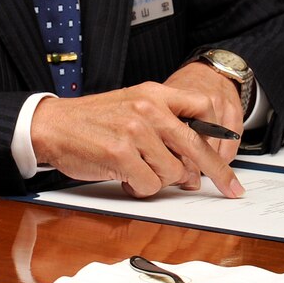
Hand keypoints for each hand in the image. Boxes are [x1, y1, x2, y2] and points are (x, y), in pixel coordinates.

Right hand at [29, 77, 244, 197]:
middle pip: (196, 146)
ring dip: (158, 179)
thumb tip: (193, 163)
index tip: (230, 150)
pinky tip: (125, 177)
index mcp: (154, 93)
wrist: (53, 125)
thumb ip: (164, 123)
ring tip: (137, 169)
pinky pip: (150, 185)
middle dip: (217, 173)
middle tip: (231, 189)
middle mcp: (148, 109)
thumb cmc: (92, 120)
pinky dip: (140, 188)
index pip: (204, 107)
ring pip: (172, 172)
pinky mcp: (121, 155)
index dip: (220, 132)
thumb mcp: (132, 105)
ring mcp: (135, 132)